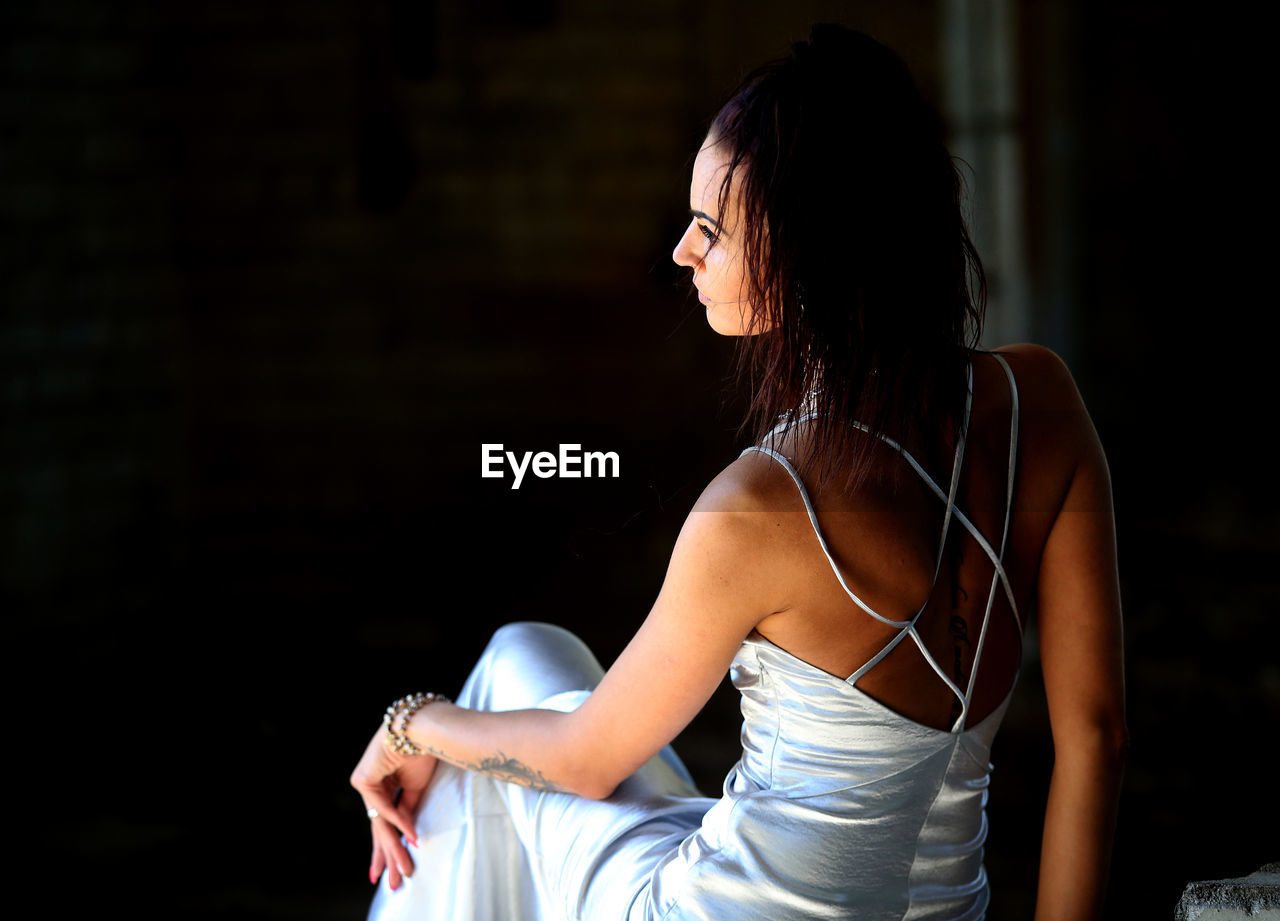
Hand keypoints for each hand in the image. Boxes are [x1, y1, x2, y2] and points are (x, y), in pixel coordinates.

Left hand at [350, 724, 438, 890]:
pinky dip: (398, 822)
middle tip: (394, 882)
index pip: (386, 821)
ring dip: (394, 848)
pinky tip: (412, 836)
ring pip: (380, 823)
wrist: (422, 727)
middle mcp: (373, 785)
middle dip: (389, 855)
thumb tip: (407, 835)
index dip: (392, 844)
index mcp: (385, 785)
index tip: (398, 868)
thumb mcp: (417, 788)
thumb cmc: (424, 750)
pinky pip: (383, 808)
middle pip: (380, 827)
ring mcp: (365, 782)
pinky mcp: (362, 780)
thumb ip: (408, 810)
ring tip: (404, 872)